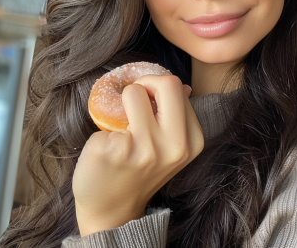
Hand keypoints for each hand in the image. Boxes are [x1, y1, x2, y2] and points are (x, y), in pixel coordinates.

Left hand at [73, 75, 202, 236]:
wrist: (112, 212)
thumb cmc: (140, 171)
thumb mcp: (170, 146)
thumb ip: (177, 116)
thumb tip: (184, 87)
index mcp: (191, 141)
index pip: (177, 87)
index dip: (157, 87)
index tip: (148, 101)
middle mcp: (172, 145)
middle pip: (167, 84)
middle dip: (145, 84)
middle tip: (134, 100)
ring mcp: (143, 148)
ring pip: (132, 92)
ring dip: (122, 103)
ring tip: (121, 126)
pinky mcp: (112, 150)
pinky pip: (106, 114)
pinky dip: (104, 128)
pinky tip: (107, 148)